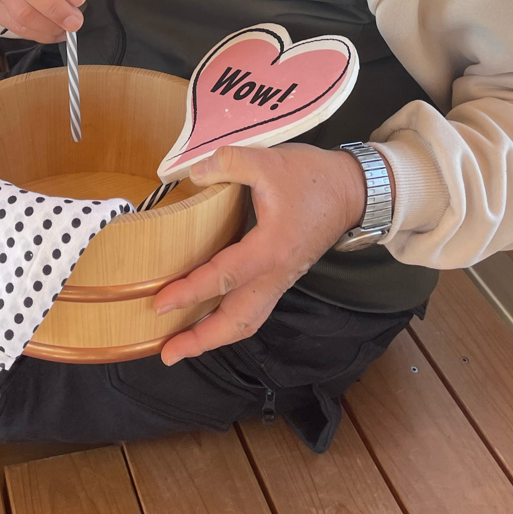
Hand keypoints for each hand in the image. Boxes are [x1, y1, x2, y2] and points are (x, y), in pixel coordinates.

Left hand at [153, 143, 379, 366]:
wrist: (352, 189)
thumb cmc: (313, 177)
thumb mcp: (269, 160)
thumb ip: (229, 163)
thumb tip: (194, 174)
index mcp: (271, 248)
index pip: (224, 277)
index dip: (190, 291)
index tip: (160, 302)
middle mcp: (276, 273)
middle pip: (237, 321)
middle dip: (202, 341)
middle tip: (168, 353)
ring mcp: (282, 278)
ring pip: (248, 321)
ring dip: (216, 337)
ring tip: (184, 345)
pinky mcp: (283, 276)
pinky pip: (255, 309)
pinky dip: (230, 321)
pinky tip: (211, 318)